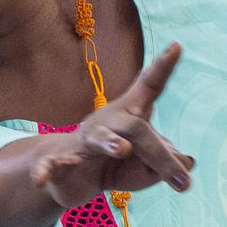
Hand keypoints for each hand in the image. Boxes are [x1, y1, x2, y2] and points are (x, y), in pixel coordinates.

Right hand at [27, 43, 194, 211]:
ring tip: (122, 149)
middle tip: (183, 180)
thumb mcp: (146, 165)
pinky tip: (38, 180)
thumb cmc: (117, 164)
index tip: (177, 47)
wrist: (72, 178)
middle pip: (137, 129)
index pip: (149, 88)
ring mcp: (84, 140)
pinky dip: (44, 171)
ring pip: (100, 139)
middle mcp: (108, 122)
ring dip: (110, 143)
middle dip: (159, 153)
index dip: (162, 68)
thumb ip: (166, 160)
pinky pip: (52, 165)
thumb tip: (188, 162)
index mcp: (130, 116)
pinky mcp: (60, 163)